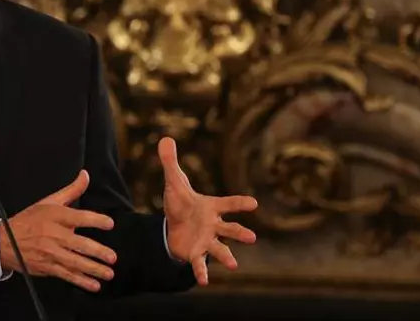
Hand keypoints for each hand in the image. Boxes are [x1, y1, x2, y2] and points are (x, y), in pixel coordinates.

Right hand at [0, 170, 117, 291]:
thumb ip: (71, 190)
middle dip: (98, 252)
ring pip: (76, 262)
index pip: (79, 217)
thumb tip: (85, 175)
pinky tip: (93, 285)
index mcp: (57, 217)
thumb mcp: (49, 201)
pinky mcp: (47, 267)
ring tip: (108, 273)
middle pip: (80, 244)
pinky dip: (81, 281)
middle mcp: (55, 235)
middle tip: (112, 257)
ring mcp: (51, 253)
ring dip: (94, 269)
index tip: (109, 224)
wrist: (5, 241)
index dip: (96, 220)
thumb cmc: (29, 220)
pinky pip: (67, 275)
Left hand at [160, 137, 257, 285]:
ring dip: (227, 256)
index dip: (240, 203)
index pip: (229, 203)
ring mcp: (207, 240)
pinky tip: (204, 281)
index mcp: (212, 207)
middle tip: (252, 238)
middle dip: (240, 233)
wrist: (174, 225)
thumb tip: (165, 138)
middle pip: (230, 229)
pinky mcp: (196, 253)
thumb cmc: (180, 203)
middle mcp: (213, 225)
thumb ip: (171, 162)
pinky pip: (200, 263)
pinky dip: (202, 271)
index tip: (254, 204)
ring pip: (220, 248)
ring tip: (233, 264)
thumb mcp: (174, 182)